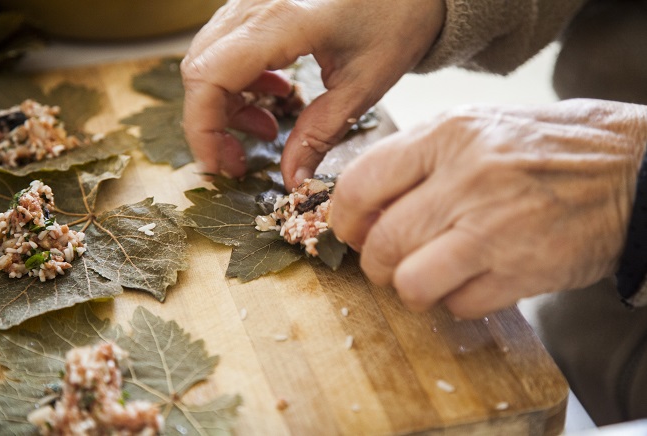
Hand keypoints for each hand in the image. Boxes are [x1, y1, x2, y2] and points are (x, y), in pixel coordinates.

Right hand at [181, 0, 445, 189]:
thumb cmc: (399, 17)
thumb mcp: (363, 85)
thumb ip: (321, 133)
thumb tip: (291, 178)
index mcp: (282, 19)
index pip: (209, 76)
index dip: (203, 129)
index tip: (220, 165)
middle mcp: (256, 1)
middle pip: (199, 68)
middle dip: (211, 122)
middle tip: (240, 157)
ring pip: (210, 56)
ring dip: (227, 101)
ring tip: (268, 128)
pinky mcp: (261, 0)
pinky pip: (229, 43)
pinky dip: (240, 77)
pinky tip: (276, 92)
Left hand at [331, 99, 646, 317]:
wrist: (627, 170)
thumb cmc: (537, 149)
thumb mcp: (470, 128)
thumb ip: (412, 161)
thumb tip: (358, 205)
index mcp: (446, 135)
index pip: (360, 185)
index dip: (344, 218)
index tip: (351, 231)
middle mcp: (467, 179)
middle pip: (381, 243)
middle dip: (375, 263)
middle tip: (388, 260)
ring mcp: (495, 227)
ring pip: (411, 282)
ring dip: (410, 288)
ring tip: (426, 274)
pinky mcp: (522, 271)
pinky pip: (458, 305)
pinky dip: (456, 300)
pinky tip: (473, 278)